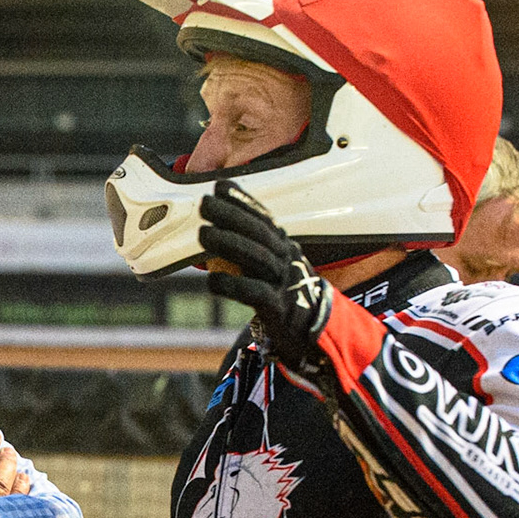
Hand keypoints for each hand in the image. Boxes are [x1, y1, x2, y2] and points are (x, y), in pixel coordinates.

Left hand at [197, 184, 332, 372]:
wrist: (315, 332)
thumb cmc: (285, 295)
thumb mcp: (273, 267)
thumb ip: (250, 248)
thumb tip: (215, 228)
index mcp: (284, 246)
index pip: (262, 218)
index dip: (242, 201)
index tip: (220, 186)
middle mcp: (287, 259)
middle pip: (259, 233)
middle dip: (231, 215)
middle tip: (205, 204)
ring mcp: (285, 283)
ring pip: (257, 257)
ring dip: (229, 243)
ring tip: (203, 233)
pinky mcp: (280, 308)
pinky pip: (255, 293)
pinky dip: (232, 285)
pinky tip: (212, 281)